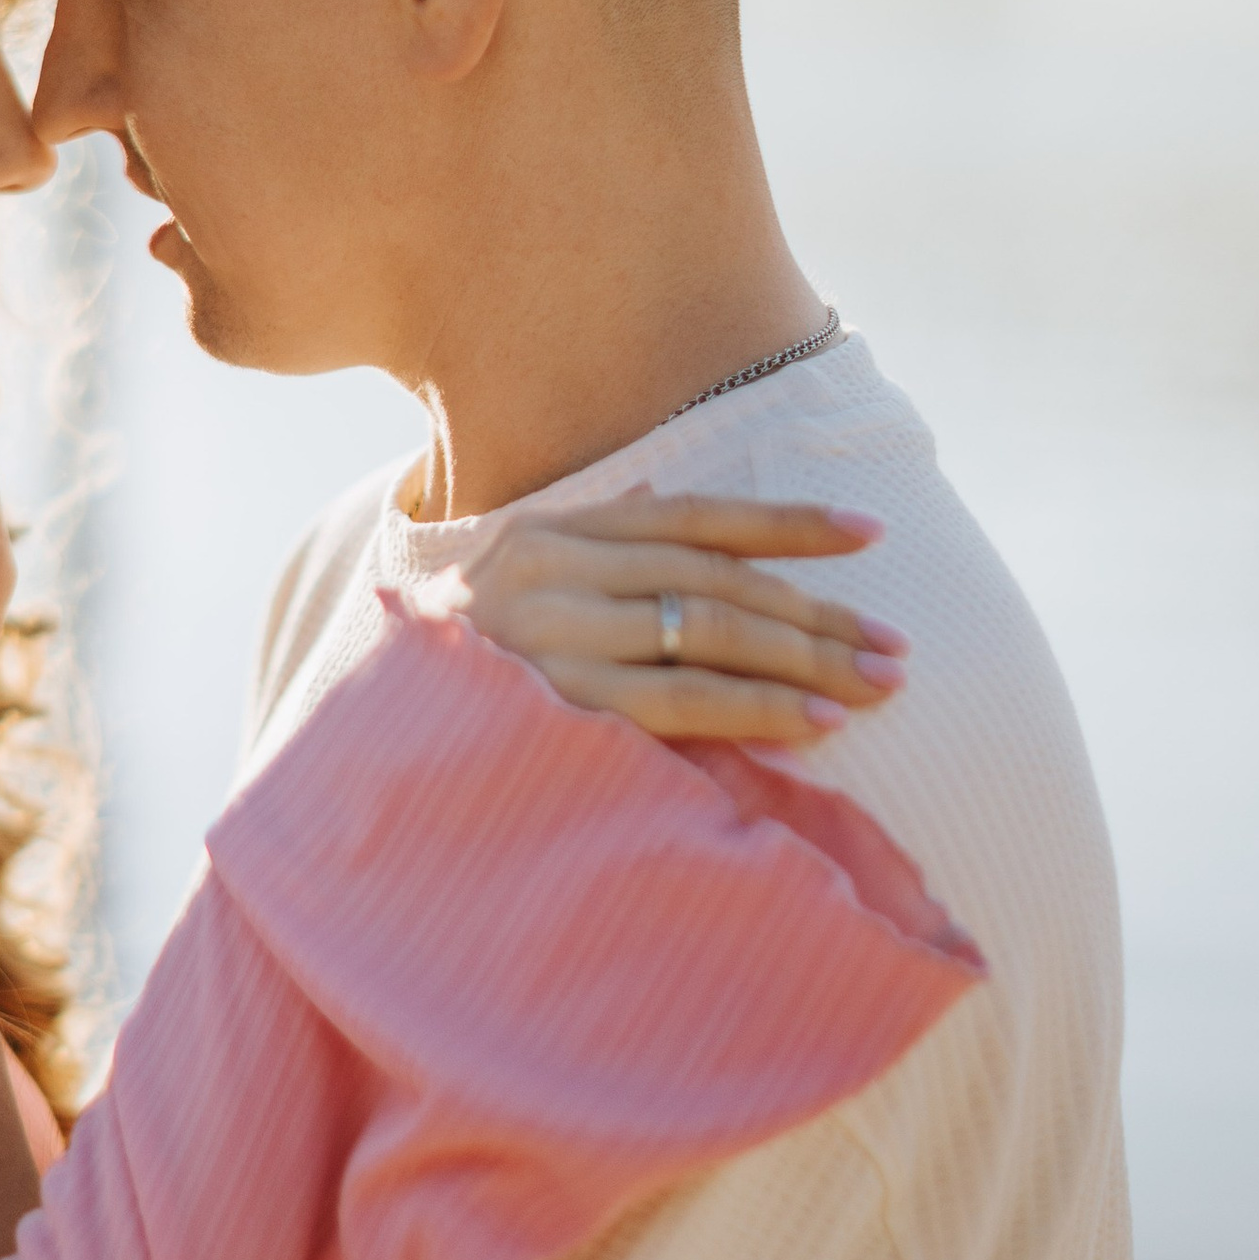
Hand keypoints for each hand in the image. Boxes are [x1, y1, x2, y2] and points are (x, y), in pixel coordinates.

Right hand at [441, 493, 908, 750]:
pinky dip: (758, 707)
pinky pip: (680, 700)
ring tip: (879, 683)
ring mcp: (548, 634)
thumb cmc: (455, 680)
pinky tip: (815, 721)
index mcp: (547, 532)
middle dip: (817, 610)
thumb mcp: (517, 592)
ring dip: (806, 658)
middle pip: (714, 578)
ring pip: (708, 631)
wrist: (360, 749)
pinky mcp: (555, 704)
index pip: (692, 518)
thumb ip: (595, 556)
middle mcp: (547, 568)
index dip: (785, 523)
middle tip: (898, 645)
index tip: (869, 534)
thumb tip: (668, 510)